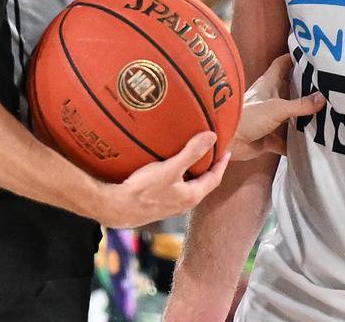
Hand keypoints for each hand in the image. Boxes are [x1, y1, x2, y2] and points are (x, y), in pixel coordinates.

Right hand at [96, 132, 228, 227]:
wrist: (117, 208)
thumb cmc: (144, 189)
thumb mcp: (171, 168)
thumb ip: (192, 152)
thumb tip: (212, 137)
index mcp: (192, 196)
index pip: (214, 179)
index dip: (221, 164)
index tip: (226, 151)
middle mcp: (184, 204)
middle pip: (203, 184)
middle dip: (208, 169)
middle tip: (211, 153)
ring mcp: (171, 207)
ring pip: (188, 187)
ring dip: (193, 174)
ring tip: (192, 159)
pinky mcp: (159, 205)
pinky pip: (176, 189)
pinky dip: (180, 178)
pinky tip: (169, 170)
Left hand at [231, 54, 324, 160]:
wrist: (227, 141)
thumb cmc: (248, 116)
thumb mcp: (277, 108)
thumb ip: (300, 105)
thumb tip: (324, 97)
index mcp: (269, 84)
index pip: (283, 64)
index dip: (295, 57)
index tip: (313, 55)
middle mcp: (270, 98)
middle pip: (291, 90)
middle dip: (307, 90)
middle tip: (329, 87)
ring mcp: (270, 118)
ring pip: (291, 116)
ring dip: (304, 118)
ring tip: (328, 115)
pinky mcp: (269, 137)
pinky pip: (287, 140)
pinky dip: (297, 143)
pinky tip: (313, 144)